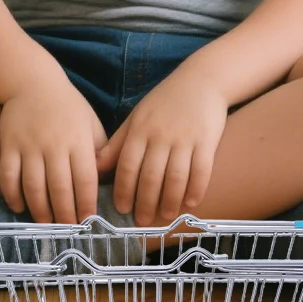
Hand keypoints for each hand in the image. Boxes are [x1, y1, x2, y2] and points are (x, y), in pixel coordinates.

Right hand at [0, 70, 106, 224]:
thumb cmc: (67, 106)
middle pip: (59, 188)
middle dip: (65, 215)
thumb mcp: (90, 122)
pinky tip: (19, 208)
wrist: (32, 81)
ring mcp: (29, 146)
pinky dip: (13, 196)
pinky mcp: (9, 146)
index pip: (85, 179)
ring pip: (34, 187)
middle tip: (68, 229)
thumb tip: (109, 181)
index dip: (86, 204)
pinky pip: (9, 177)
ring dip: (40, 211)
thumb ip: (99, 150)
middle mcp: (54, 144)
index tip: (88, 221)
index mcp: (78, 140)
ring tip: (47, 224)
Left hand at [97, 67, 227, 226]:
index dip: (124, 190)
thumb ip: (118, 143)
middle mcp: (160, 135)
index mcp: (140, 130)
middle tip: (142, 221)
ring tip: (166, 216)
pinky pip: (201, 170)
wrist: (202, 80)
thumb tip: (96, 167)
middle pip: (150, 176)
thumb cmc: (165, 101)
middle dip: (145, 202)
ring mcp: (185, 138)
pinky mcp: (206, 140)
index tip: (122, 209)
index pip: (128, 165)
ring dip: (170, 201)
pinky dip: (196, 189)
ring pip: (175, 177)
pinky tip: (191, 202)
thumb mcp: (136, 117)